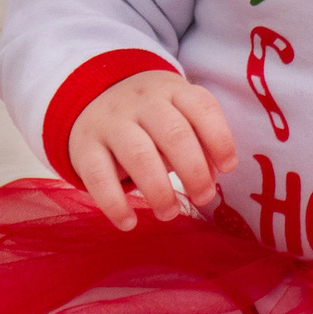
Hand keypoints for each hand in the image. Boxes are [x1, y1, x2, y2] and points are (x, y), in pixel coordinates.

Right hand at [68, 68, 236, 230]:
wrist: (91, 94)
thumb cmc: (149, 114)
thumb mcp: (176, 112)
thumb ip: (198, 139)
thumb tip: (213, 174)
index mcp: (171, 90)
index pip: (201, 107)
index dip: (219, 139)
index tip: (228, 168)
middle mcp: (142, 102)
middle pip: (174, 134)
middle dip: (194, 171)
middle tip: (203, 197)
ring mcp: (111, 122)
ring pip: (138, 155)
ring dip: (159, 190)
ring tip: (169, 214)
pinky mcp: (84, 147)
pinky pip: (99, 177)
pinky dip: (115, 204)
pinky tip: (129, 223)